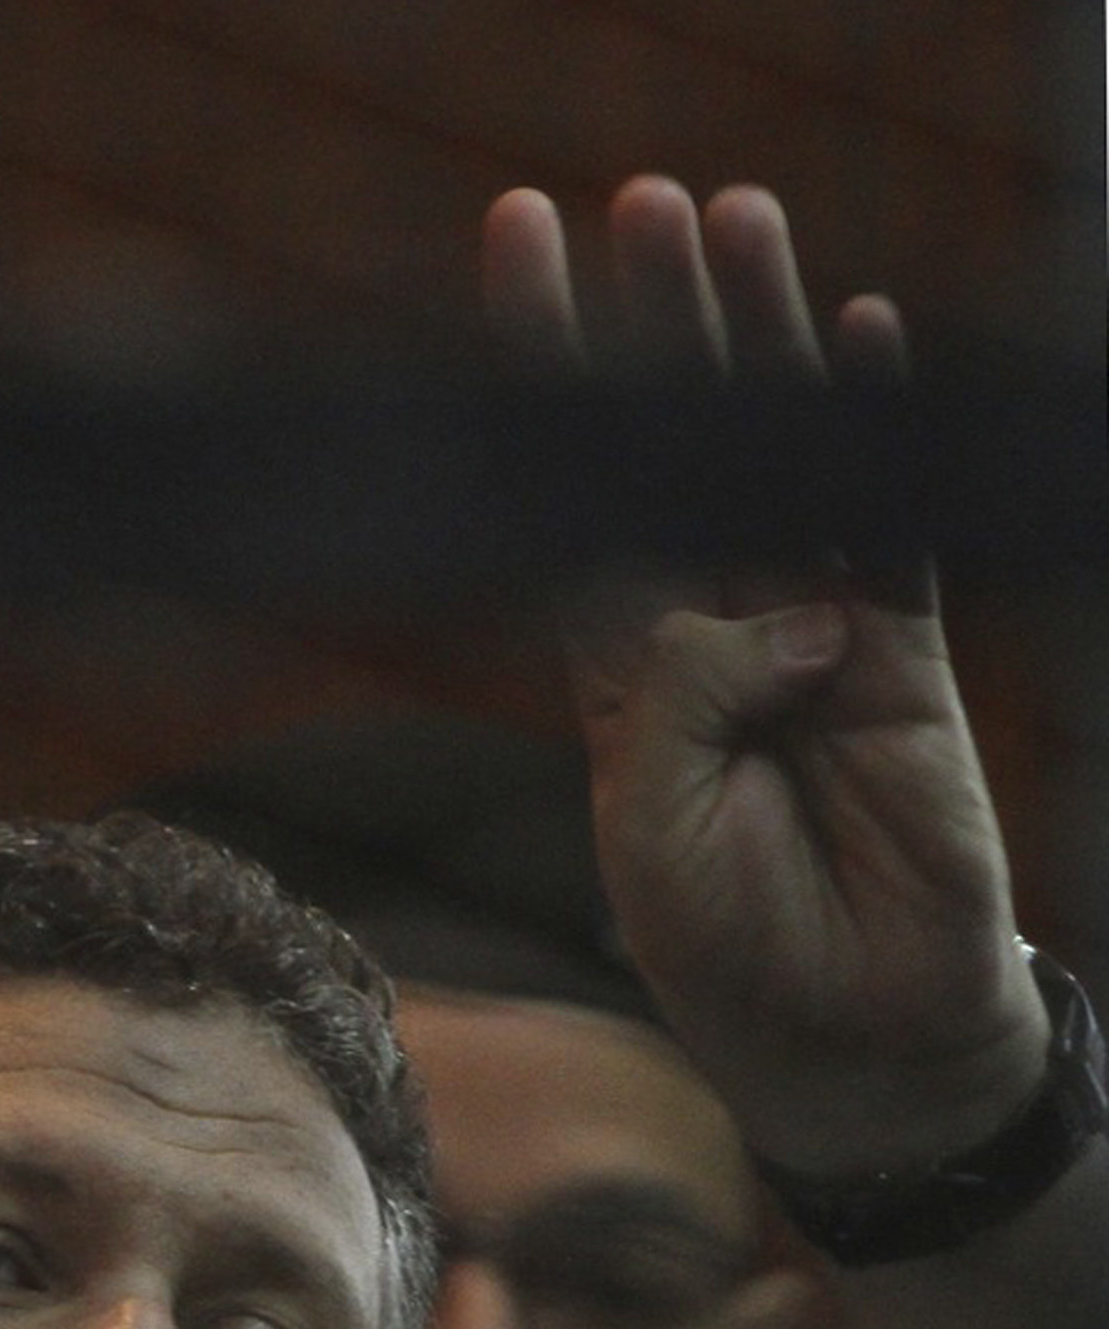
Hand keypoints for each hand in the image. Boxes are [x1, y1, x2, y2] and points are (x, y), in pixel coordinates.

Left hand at [483, 178, 1046, 1173]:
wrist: (850, 1033)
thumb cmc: (728, 948)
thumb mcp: (652, 836)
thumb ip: (682, 711)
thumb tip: (774, 608)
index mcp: (619, 680)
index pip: (568, 509)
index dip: (540, 398)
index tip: (513, 271)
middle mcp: (709, 635)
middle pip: (672, 449)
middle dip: (653, 327)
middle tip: (632, 201)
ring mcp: (812, 636)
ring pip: (780, 457)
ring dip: (758, 339)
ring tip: (730, 217)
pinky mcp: (907, 659)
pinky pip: (888, 528)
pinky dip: (871, 438)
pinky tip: (856, 340)